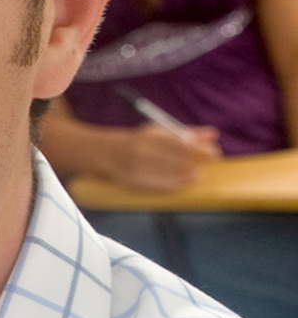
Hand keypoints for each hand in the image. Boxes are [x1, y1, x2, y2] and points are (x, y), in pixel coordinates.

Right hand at [105, 122, 219, 190]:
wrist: (104, 153)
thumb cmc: (137, 142)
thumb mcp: (159, 132)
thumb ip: (187, 133)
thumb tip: (214, 135)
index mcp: (150, 135)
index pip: (180, 142)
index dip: (199, 149)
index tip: (214, 153)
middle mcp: (142, 150)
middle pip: (175, 158)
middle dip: (193, 163)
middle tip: (205, 168)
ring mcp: (136, 167)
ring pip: (167, 173)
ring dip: (185, 176)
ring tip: (196, 176)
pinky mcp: (132, 182)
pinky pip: (156, 185)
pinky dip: (172, 185)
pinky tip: (182, 184)